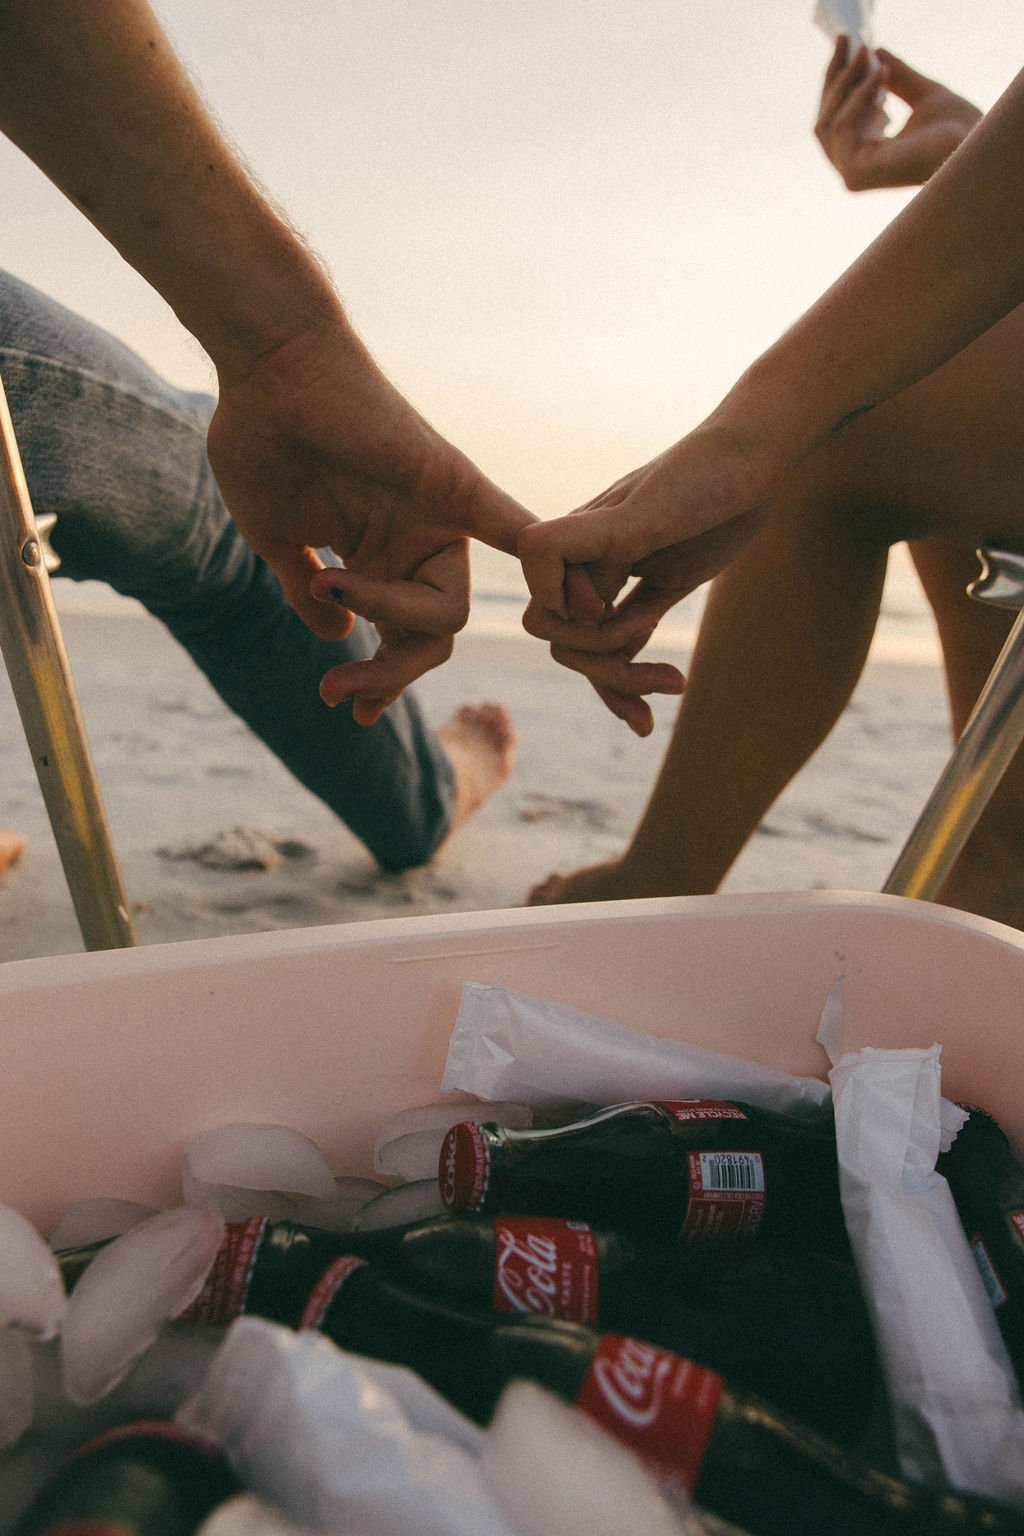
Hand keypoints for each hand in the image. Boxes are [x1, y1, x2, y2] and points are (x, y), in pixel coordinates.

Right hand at [206, 318, 533, 721]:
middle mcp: (416, 546)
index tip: (350, 710)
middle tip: (339, 694)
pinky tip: (574, 603)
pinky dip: (544, 563)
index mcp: (379, 562)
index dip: (382, 682)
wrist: (266, 369)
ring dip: (390, 628)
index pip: (401, 642)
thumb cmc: (262, 443)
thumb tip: (337, 639)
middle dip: (386, 677)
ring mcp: (439, 520)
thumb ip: (309, 595)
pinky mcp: (454, 487)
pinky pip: (513, 530)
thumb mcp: (278, 541)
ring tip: (331, 591)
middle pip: (432, 641)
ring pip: (448, 614)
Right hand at [518, 430, 772, 733]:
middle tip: (658, 664)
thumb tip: (533, 559)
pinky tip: (661, 701)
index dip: (571, 622)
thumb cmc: (702, 475)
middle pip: (565, 641)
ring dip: (624, 681)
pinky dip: (635, 679)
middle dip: (604, 663)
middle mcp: (588, 563)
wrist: (756, 461)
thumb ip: (582, 539)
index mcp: (573, 541)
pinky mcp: (651, 591)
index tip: (611, 604)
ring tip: (673, 686)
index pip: (540, 607)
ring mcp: (618, 580)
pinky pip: (626, 646)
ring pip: (593, 652)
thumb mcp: (642, 512)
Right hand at [815, 38, 981, 189]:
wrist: (972, 148)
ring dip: (847, 82)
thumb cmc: (957, 130)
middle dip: (835, 77)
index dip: (840, 81)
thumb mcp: (923, 94)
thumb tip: (876, 50)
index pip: (838, 118)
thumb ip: (898, 77)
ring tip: (866, 52)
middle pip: (824, 120)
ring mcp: (852, 174)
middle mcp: (854, 168)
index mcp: (868, 156)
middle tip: (846, 40)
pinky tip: (881, 73)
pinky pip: (843, 126)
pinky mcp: (855, 174)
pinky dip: (860, 95)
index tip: (847, 46)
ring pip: (828, 121)